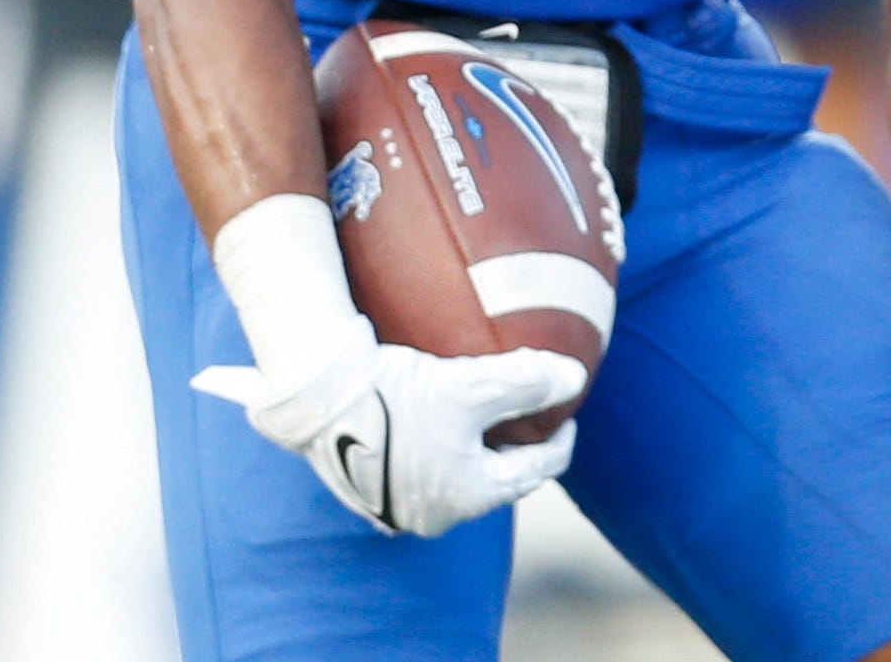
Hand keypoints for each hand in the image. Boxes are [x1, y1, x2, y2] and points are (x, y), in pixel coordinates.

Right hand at [196, 324, 584, 537]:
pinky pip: (415, 466)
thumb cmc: (397, 399)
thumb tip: (575, 378)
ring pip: (452, 474)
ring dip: (471, 446)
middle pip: (491, 478)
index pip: (532, 472)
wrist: (315, 401)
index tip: (566, 414)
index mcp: (467, 497)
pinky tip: (428, 415)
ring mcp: (395, 504)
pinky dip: (434, 444)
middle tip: (525, 412)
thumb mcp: (471, 385)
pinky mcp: (364, 486)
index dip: (557, 441)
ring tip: (478, 411)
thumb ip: (527, 381)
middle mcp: (432, 513)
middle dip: (511, 445)